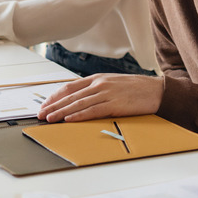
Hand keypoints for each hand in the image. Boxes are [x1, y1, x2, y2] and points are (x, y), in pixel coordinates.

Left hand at [36, 74, 164, 122]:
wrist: (157, 91)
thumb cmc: (136, 89)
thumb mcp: (113, 84)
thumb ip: (97, 89)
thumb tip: (79, 100)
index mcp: (98, 78)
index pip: (70, 86)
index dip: (55, 96)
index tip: (45, 104)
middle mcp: (100, 84)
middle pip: (71, 96)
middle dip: (53, 106)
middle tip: (40, 114)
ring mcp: (107, 93)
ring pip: (78, 104)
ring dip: (61, 112)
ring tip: (50, 119)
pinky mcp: (115, 104)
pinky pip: (93, 111)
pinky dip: (79, 115)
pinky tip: (69, 119)